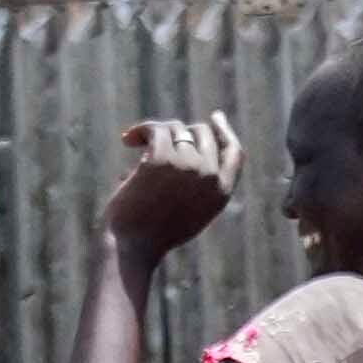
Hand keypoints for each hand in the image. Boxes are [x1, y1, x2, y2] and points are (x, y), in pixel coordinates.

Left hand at [100, 114, 240, 261]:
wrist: (132, 245)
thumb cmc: (155, 233)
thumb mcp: (190, 211)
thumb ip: (200, 183)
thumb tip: (189, 142)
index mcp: (222, 192)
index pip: (235, 152)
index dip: (225, 131)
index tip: (215, 117)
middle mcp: (209, 176)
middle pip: (202, 133)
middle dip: (180, 132)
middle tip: (155, 139)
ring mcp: (187, 166)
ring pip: (176, 128)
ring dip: (156, 133)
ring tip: (136, 142)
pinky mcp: (161, 160)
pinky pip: (155, 130)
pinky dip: (140, 131)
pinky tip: (127, 140)